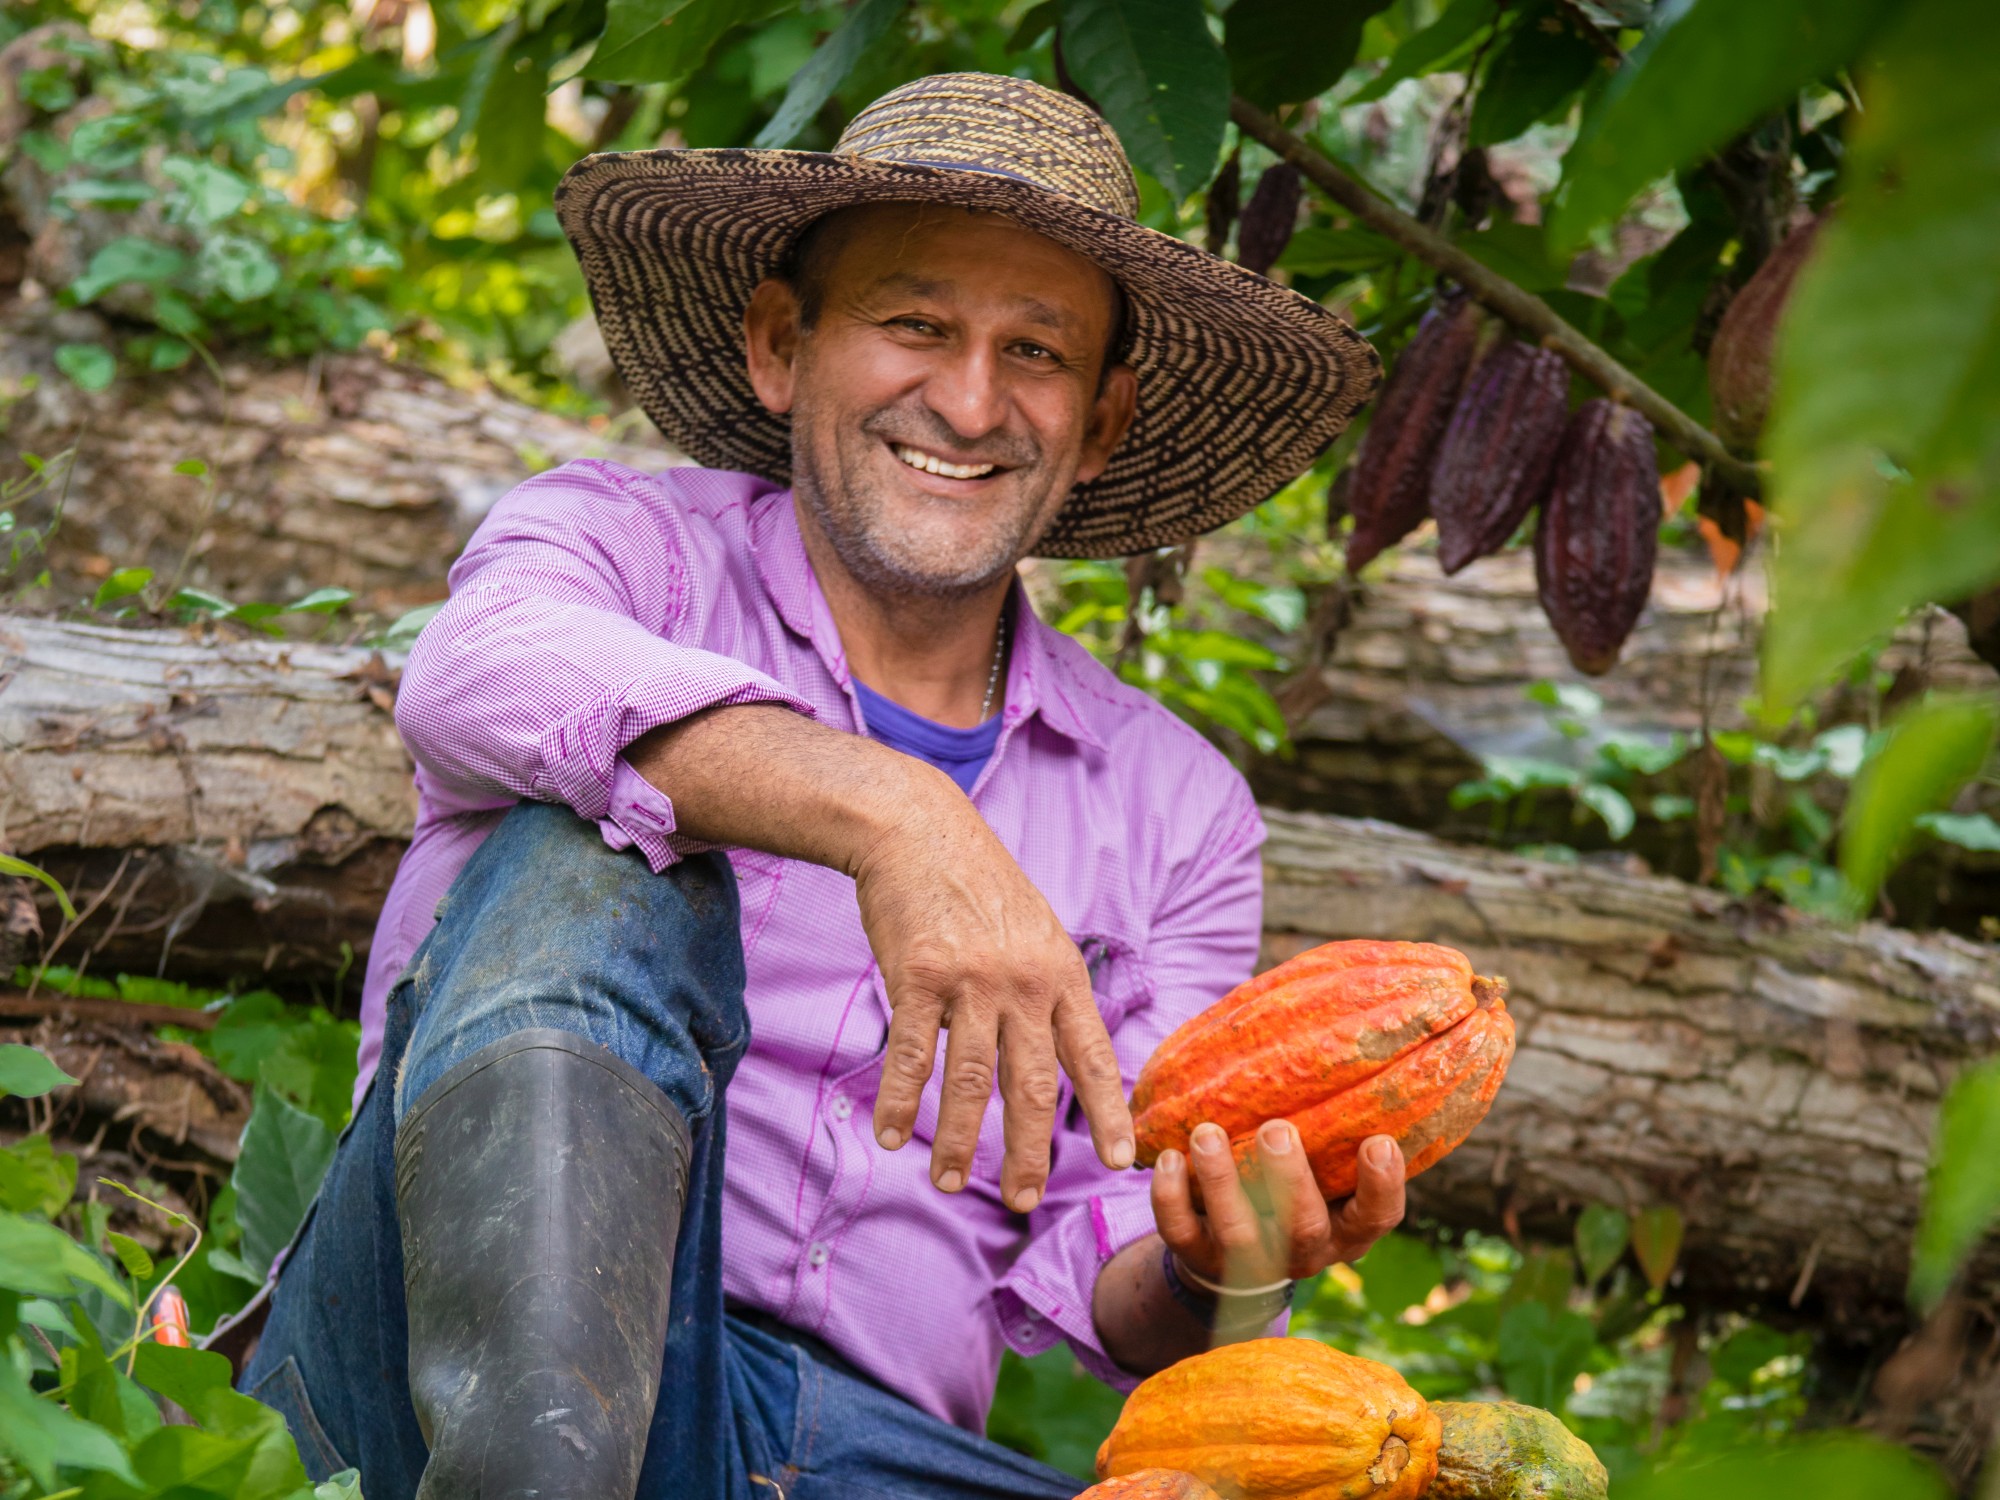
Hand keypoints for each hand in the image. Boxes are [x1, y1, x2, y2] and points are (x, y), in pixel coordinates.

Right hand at [627, 704, 1133, 1211]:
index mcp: (1062, 974)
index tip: (1117, 1163)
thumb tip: (1056, 1054)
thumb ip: (1047, 990)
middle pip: (1033, 1087)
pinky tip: (890, 1136)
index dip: (1106, 1113)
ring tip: (948, 1184)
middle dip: (1029, 1153)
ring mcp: (972, 981)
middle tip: (1022, 1202)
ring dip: (957, 1143)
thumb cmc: (976, 885)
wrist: (917, 829)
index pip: (1092, 1058)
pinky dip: (899, 1103)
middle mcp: (1025, 983)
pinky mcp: (918, 977)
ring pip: (969, 1083)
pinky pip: (911, 1056)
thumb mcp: (1035, 930)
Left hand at [1151, 1120, 1405, 1286]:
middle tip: (1276, 1129)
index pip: (1377, 1217)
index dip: (1382, 1185)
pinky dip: (1171, 1197)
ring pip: (1237, 1233)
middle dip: (1289, 1179)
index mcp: (1345, 1228)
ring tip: (1206, 1132)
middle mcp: (1303, 1251)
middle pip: (1303, 1227)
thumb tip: (1350, 1037)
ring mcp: (1249, 1261)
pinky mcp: (1198, 1257)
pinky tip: (1168, 1157)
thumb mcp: (1329, 1172)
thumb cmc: (1296, 1189)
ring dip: (1222, 1182)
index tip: (1379, 1141)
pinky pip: (1181, 1234)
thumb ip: (1339, 1128)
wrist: (1235, 1255)